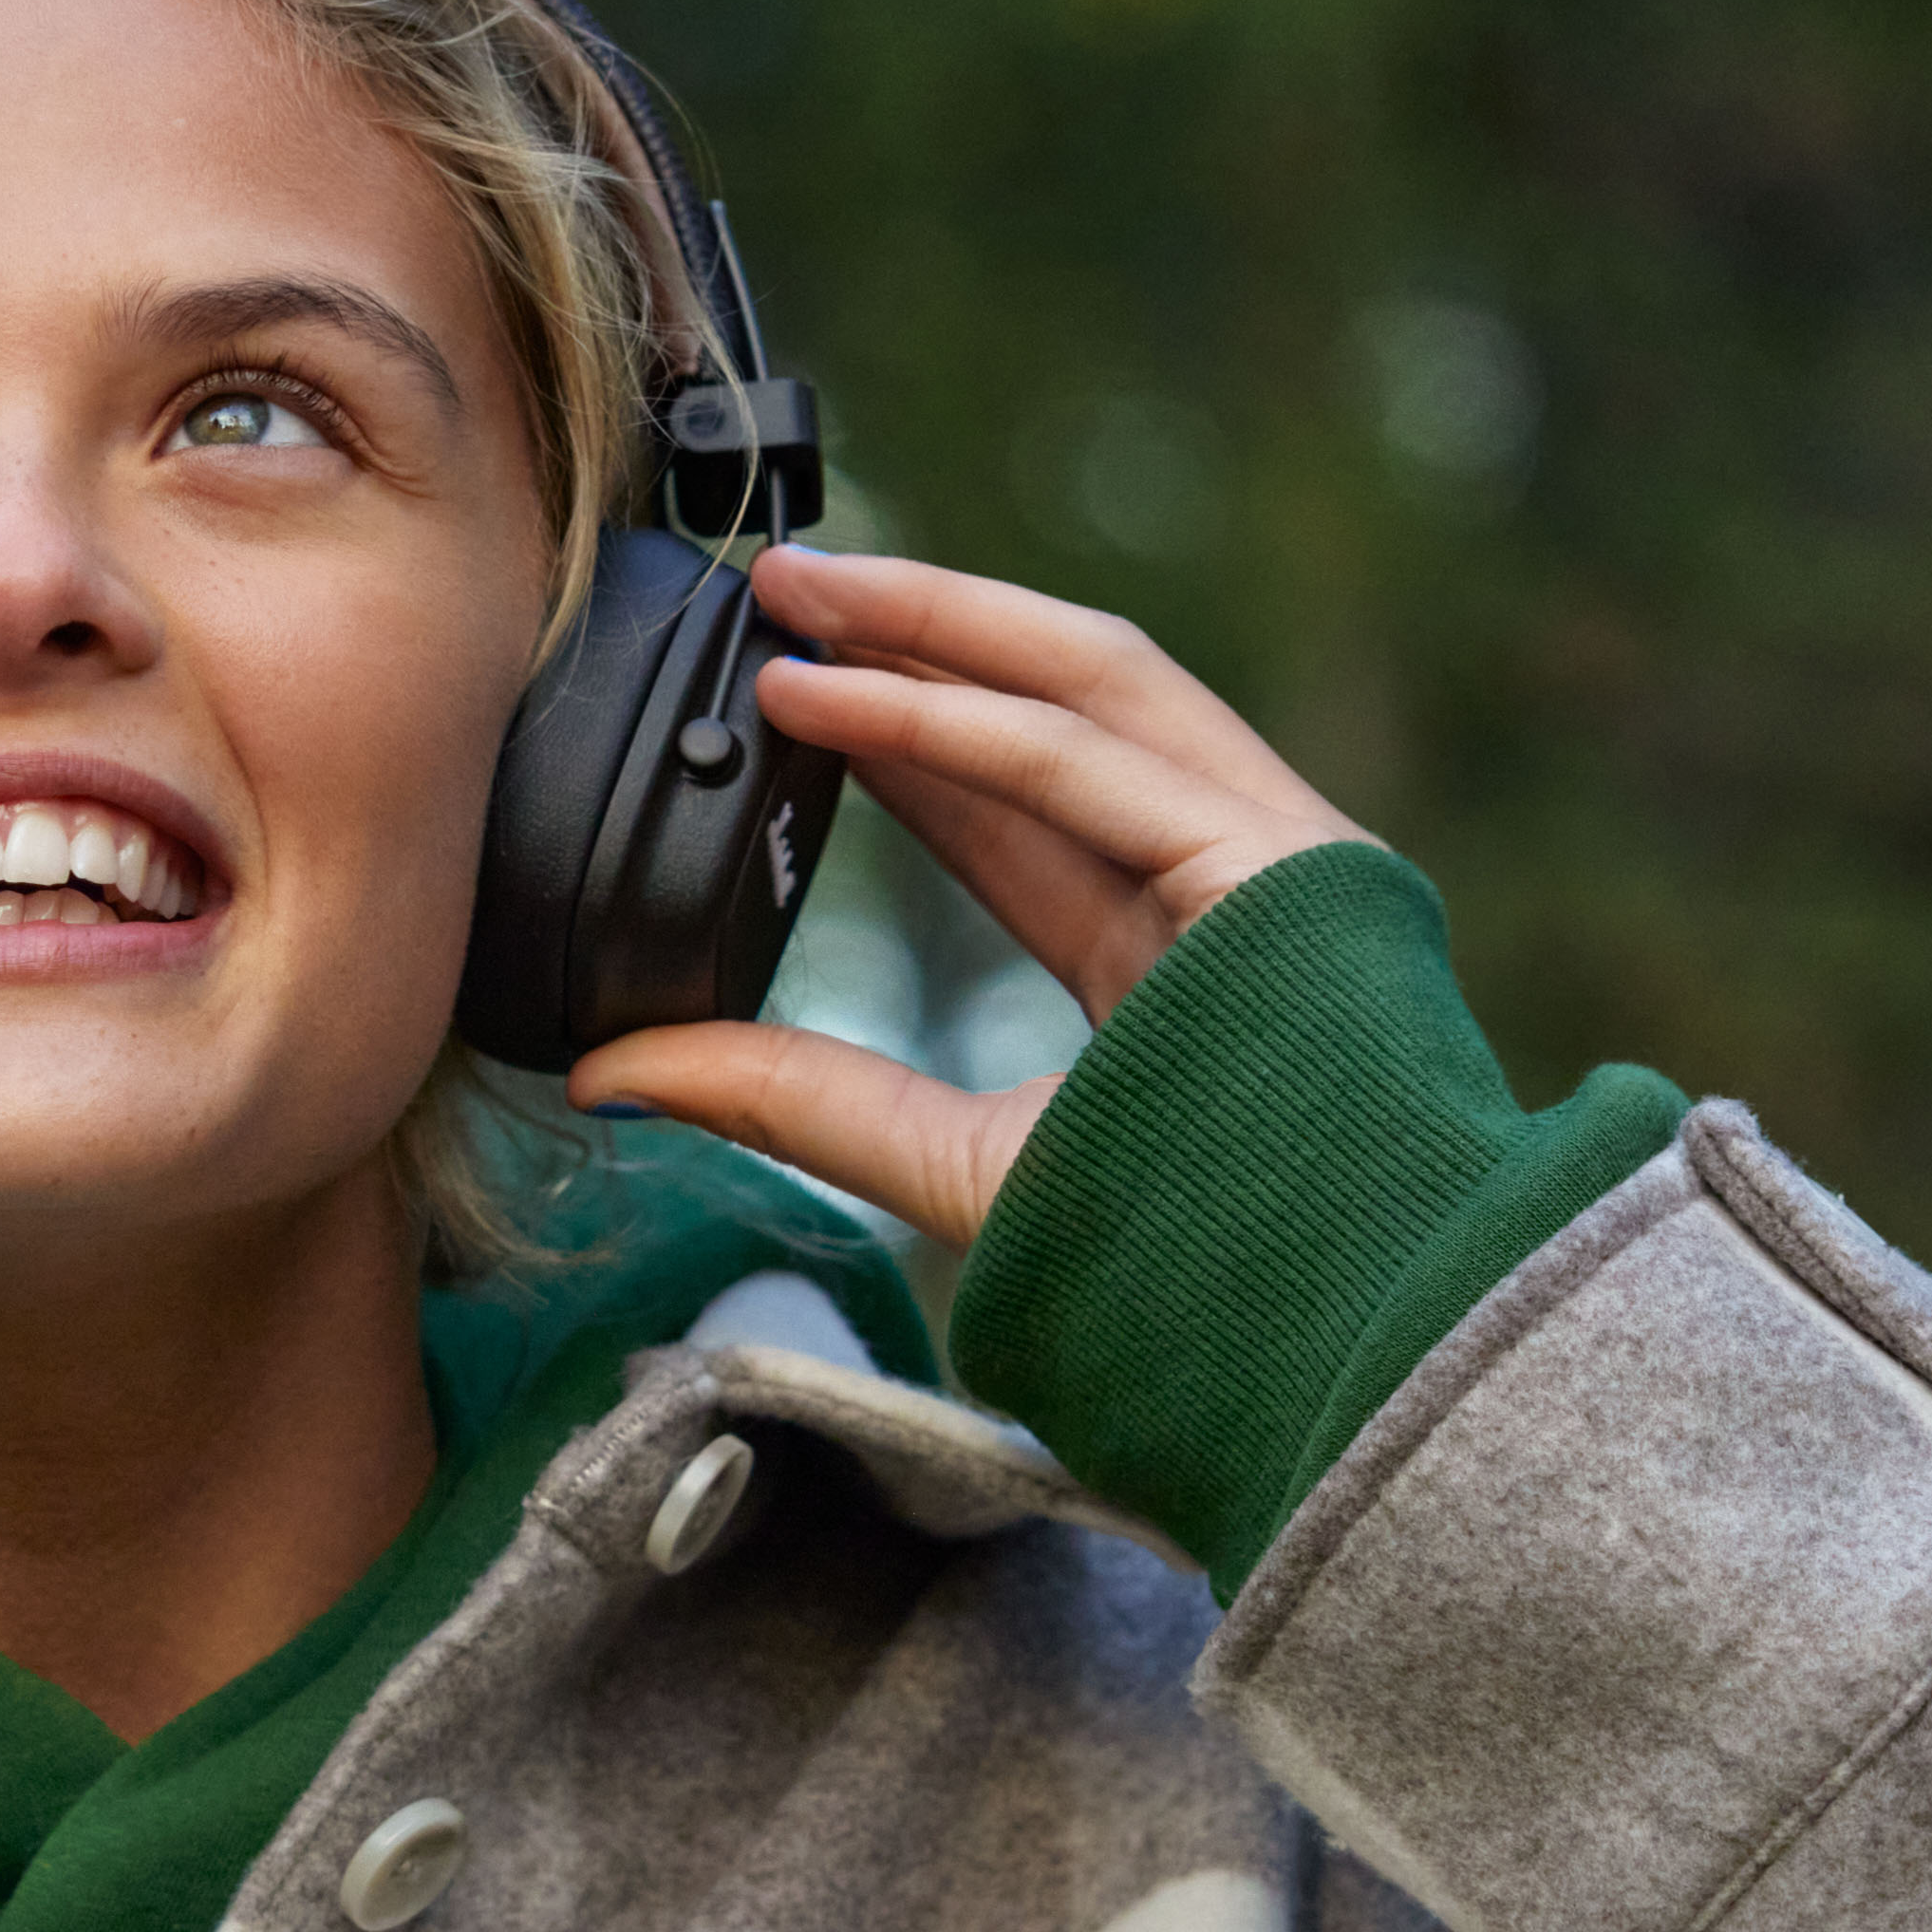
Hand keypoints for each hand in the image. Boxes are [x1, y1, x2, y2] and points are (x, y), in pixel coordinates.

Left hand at [564, 542, 1376, 1243]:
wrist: (1322, 1340)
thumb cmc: (1176, 1283)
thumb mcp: (945, 1165)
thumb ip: (798, 1102)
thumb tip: (609, 1071)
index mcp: (1181, 962)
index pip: (1028, 807)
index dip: (908, 732)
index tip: (788, 683)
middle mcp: (1235, 886)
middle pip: (1063, 714)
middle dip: (916, 641)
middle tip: (773, 591)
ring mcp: (1275, 859)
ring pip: (1092, 689)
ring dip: (939, 630)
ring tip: (799, 592)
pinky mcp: (1281, 860)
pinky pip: (1095, 767)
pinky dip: (964, 721)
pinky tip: (847, 695)